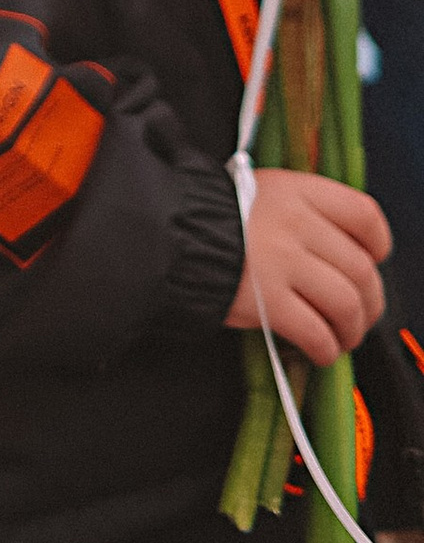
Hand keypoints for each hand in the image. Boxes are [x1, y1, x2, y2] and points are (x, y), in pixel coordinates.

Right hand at [226, 166, 388, 364]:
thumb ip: (303, 214)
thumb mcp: (261, 193)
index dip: (377, 244)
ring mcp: (283, 262)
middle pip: (362, 270)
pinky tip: (320, 350)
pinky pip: (317, 333)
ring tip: (341, 337)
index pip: (364, 215)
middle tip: (357, 315)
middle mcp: (296, 223)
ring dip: (352, 330)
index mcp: (297, 191)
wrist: (165, 233)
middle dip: (369, 302)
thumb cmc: (210, 217)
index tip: (372, 260)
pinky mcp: (270, 302)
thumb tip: (340, 251)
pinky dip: (327, 349)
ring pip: (347, 304)